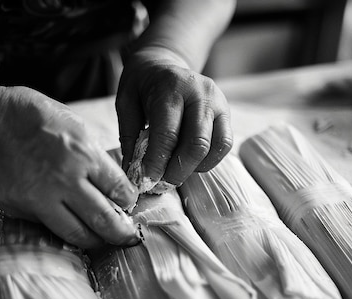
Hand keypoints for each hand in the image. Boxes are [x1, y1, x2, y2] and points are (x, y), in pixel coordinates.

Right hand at [0, 86, 138, 248]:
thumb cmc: (29, 116)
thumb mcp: (74, 124)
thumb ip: (94, 155)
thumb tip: (112, 180)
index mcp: (84, 154)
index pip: (120, 190)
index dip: (129, 201)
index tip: (128, 204)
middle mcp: (66, 180)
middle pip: (105, 219)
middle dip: (122, 233)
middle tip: (129, 238)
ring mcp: (41, 198)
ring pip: (78, 233)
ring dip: (95, 240)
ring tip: (103, 240)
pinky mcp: (21, 210)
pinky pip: (49, 227)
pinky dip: (64, 231)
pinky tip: (71, 227)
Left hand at [116, 47, 232, 186]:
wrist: (165, 62)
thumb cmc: (142, 85)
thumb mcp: (126, 103)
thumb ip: (129, 137)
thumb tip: (133, 174)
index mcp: (171, 87)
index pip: (167, 134)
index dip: (157, 163)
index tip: (146, 181)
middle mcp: (200, 93)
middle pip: (196, 144)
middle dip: (177, 171)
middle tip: (160, 183)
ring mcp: (218, 102)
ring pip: (214, 147)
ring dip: (193, 168)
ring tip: (173, 171)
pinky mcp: (226, 112)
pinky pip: (224, 145)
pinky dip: (207, 161)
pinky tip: (189, 162)